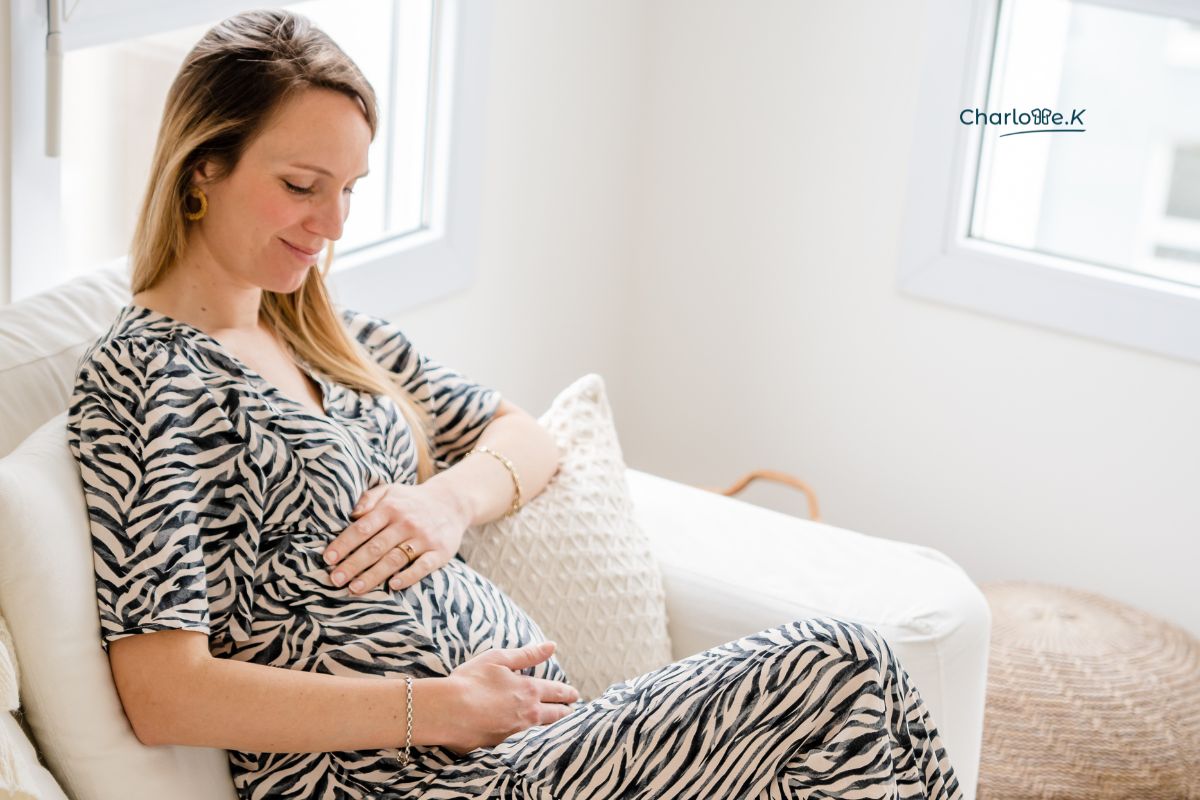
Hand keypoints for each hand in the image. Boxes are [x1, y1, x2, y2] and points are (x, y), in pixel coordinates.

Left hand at [323, 480, 468, 593]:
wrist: (453, 502)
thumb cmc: (412, 501)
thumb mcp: (391, 490)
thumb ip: (369, 498)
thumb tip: (352, 514)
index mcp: (391, 507)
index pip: (362, 528)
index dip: (344, 544)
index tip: (328, 559)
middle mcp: (406, 522)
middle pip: (375, 546)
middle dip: (353, 564)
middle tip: (335, 580)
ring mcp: (424, 537)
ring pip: (395, 559)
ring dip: (373, 575)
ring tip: (354, 588)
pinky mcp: (440, 551)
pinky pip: (423, 566)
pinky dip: (408, 576)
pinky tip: (392, 585)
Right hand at [441, 641, 580, 754]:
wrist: (448, 711)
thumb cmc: (470, 681)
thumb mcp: (498, 659)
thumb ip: (527, 654)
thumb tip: (551, 646)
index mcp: (528, 690)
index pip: (556, 692)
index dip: (567, 693)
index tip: (575, 695)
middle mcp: (528, 714)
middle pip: (556, 714)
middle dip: (566, 711)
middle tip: (573, 711)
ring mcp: (517, 734)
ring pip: (544, 731)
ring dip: (555, 728)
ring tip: (560, 727)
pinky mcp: (504, 748)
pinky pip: (527, 745)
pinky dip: (535, 742)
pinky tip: (536, 744)